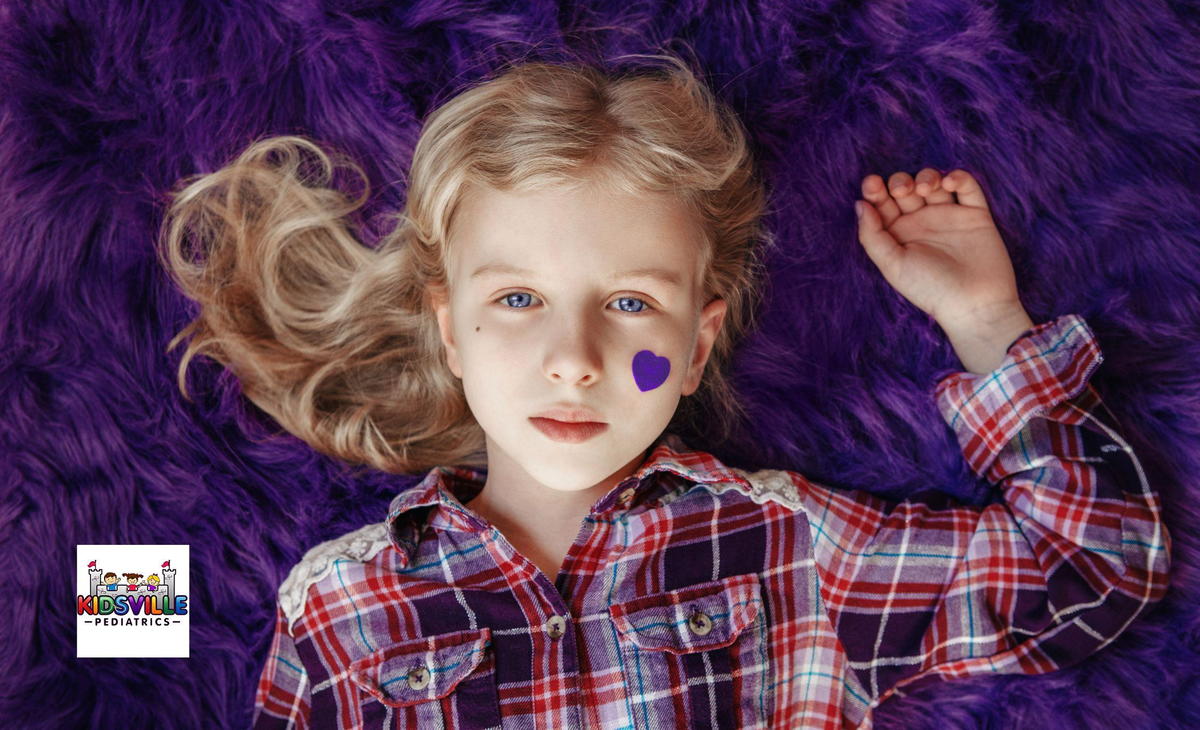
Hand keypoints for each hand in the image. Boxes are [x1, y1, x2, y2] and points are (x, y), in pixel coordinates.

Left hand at [855, 168, 1033, 372]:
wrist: (974, 303)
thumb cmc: (929, 289)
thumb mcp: (892, 265)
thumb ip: (872, 235)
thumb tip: (859, 204)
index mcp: (898, 234)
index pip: (882, 204)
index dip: (875, 190)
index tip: (872, 184)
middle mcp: (922, 223)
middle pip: (906, 188)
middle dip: (900, 182)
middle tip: (902, 191)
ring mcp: (949, 216)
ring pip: (934, 182)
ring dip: (926, 177)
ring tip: (924, 189)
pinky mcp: (975, 214)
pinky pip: (967, 187)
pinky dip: (958, 177)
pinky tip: (949, 183)